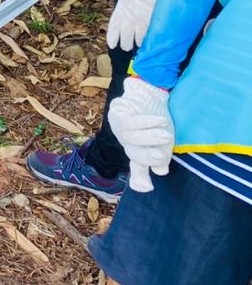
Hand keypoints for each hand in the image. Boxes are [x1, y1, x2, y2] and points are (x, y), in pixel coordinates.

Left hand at [107, 0, 161, 49]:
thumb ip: (124, 9)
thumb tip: (124, 17)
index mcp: (120, 11)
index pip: (114, 28)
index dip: (112, 38)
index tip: (112, 45)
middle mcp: (129, 18)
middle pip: (126, 37)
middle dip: (125, 44)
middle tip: (126, 47)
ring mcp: (141, 21)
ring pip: (138, 39)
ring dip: (138, 43)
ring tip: (139, 45)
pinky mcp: (152, 21)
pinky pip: (149, 34)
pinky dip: (148, 38)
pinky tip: (149, 41)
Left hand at [109, 76, 173, 191]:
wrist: (150, 95)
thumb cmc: (157, 121)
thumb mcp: (162, 141)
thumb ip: (160, 156)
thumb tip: (160, 171)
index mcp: (137, 151)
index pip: (138, 168)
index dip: (140, 179)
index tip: (146, 188)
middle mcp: (126, 143)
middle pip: (134, 154)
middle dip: (146, 157)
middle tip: (160, 157)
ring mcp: (119, 129)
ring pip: (131, 137)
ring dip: (149, 138)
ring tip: (167, 135)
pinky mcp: (117, 115)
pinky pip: (129, 121)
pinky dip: (145, 122)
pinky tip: (159, 120)